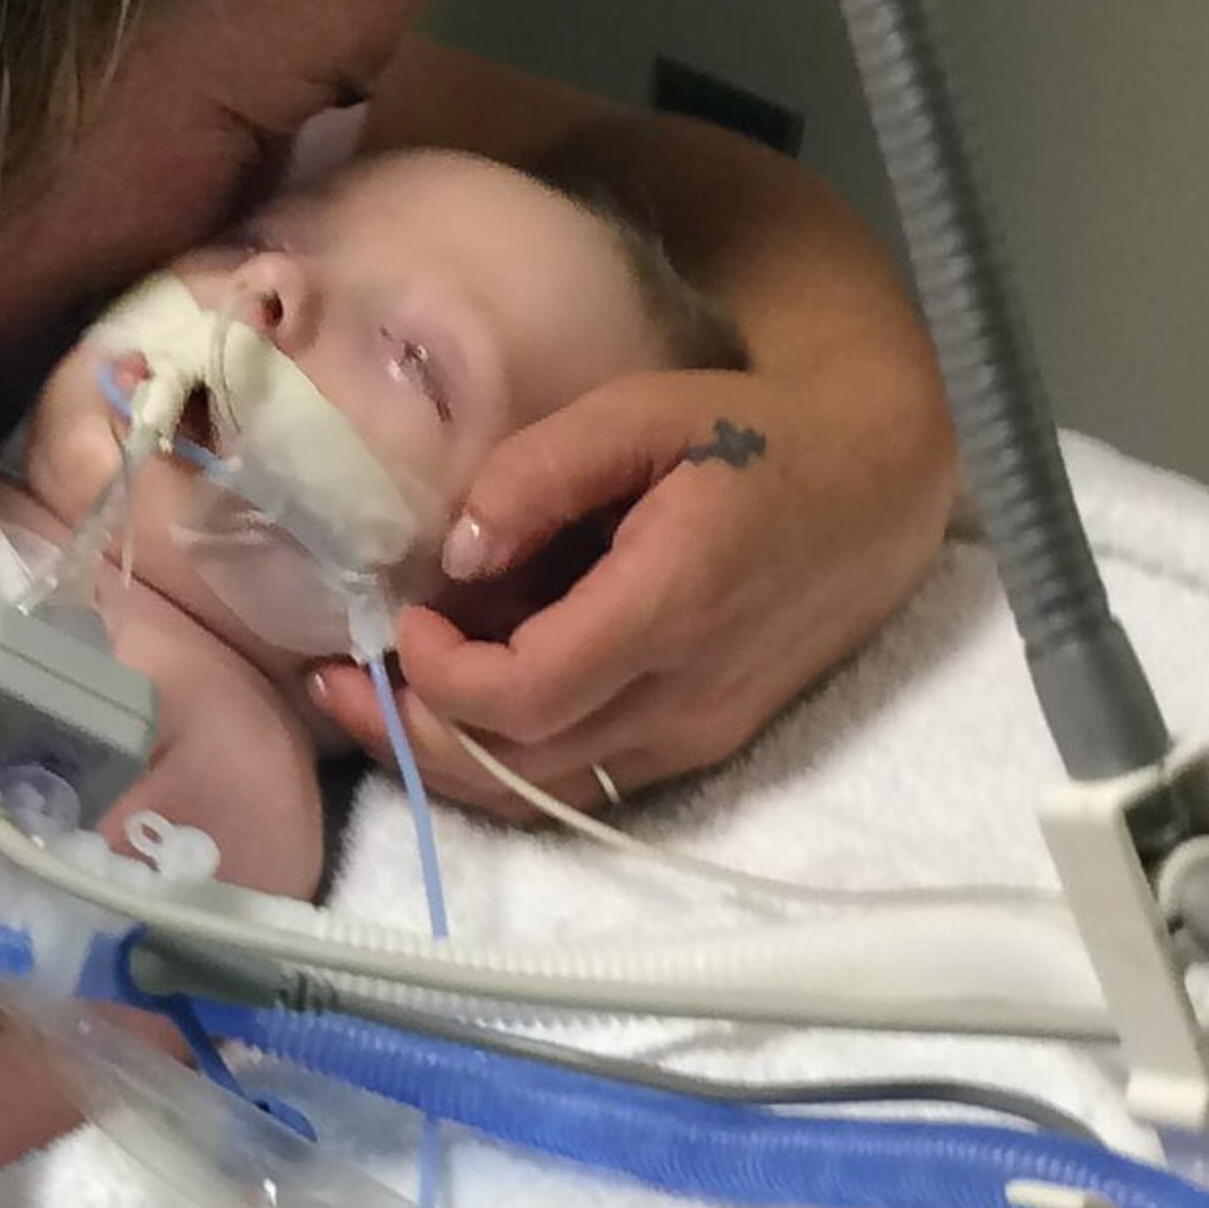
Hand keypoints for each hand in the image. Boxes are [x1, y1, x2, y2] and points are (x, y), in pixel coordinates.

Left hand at [308, 364, 954, 815]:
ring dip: (442, 760)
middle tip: (330, 679)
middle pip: (520, 763)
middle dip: (408, 732)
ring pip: (545, 794)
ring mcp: (699, 733)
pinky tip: (444, 716)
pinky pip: (581, 786)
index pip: (528, 693)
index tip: (402, 616)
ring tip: (360, 703)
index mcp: (673, 605)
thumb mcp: (640, 414)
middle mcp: (688, 695)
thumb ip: (538, 474)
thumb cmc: (752, 433)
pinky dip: (499, 764)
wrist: (878, 484)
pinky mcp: (701, 744)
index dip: (440, 673)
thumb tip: (452, 551)